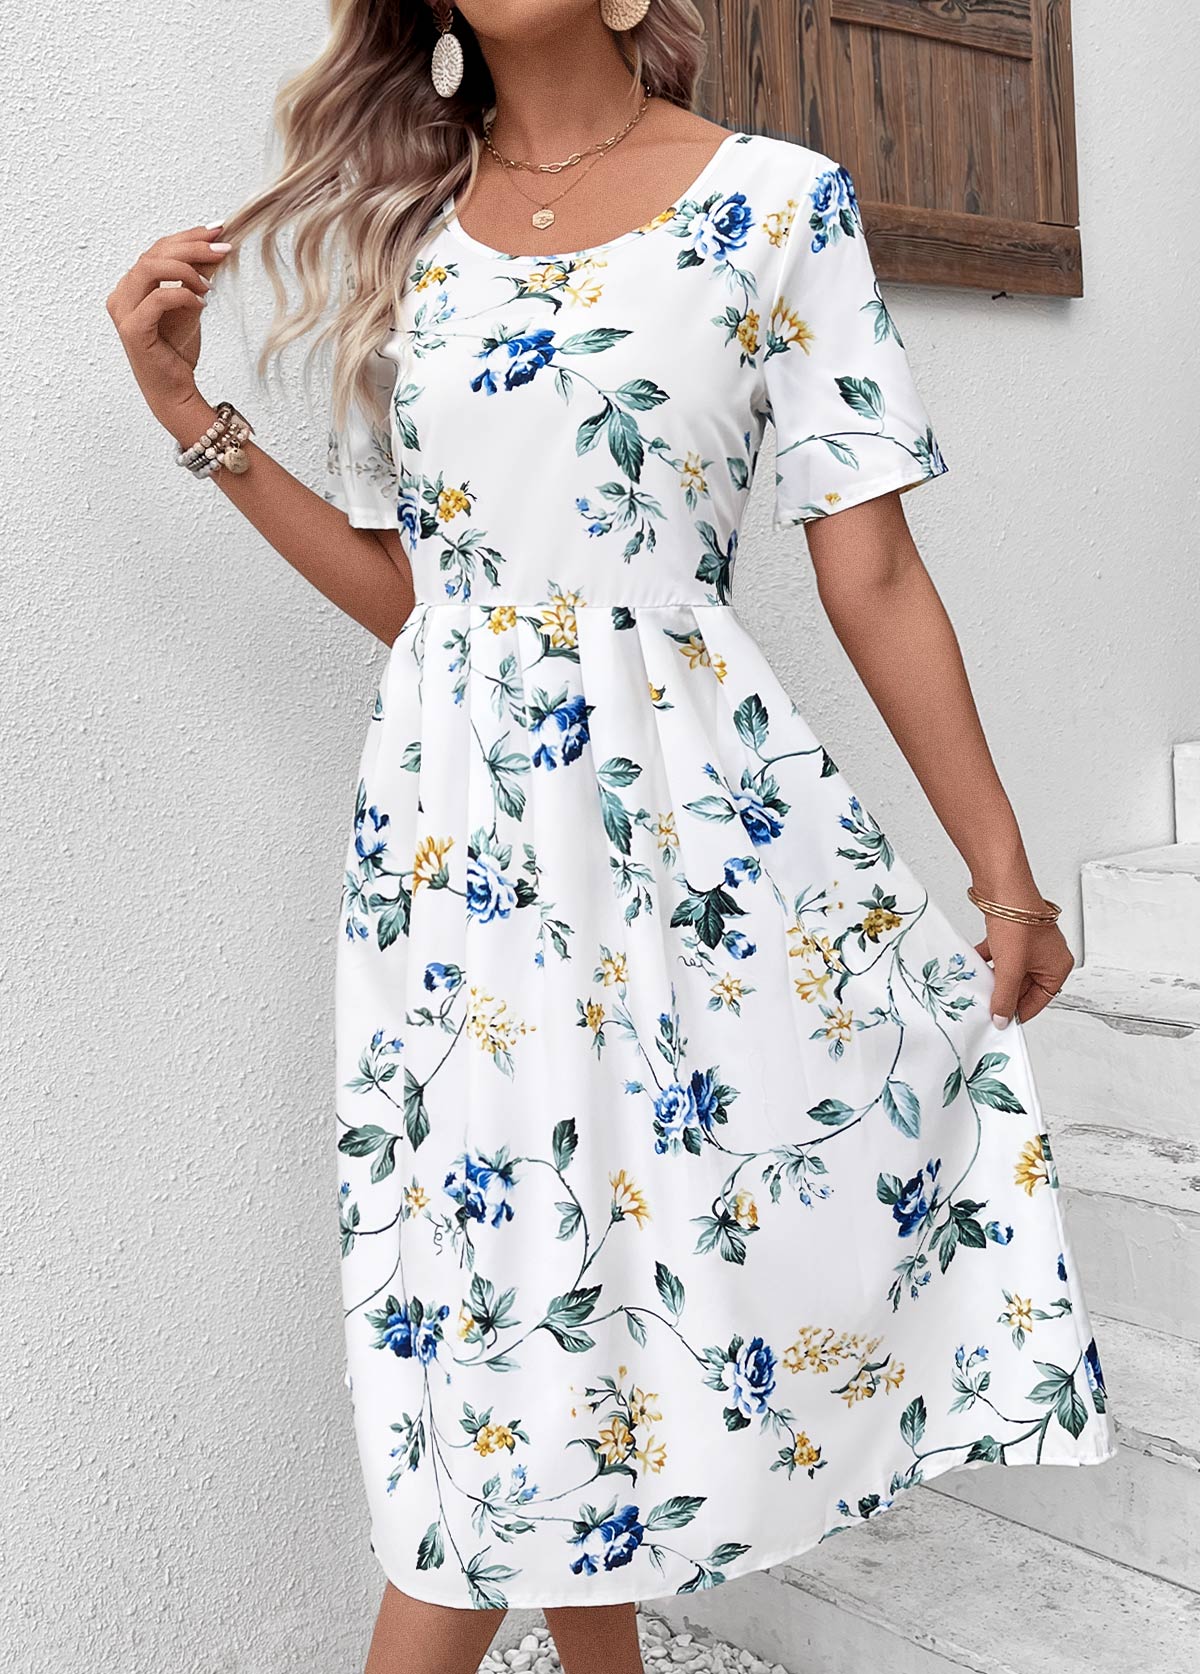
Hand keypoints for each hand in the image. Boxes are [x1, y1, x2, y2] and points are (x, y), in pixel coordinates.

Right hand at [105, 220, 232, 441]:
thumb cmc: (177, 350)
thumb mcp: (193, 304)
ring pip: (149, 268)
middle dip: (191, 246)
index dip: (187, 236)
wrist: (175, 391)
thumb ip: (198, 276)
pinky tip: (201, 303)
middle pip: (153, 253)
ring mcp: (123, 311)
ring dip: (185, 269)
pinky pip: (157, 299)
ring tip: (209, 284)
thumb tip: (216, 246)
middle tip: (223, 247)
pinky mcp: (132, 330)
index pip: (157, 249)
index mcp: (132, 285)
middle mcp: (122, 294)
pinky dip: (183, 295)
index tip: (218, 231)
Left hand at [974, 915, 1074, 1028]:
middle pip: (1024, 986)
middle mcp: (1048, 956)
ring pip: (1011, 971)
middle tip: (986, 1006)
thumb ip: (1005, 997)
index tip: (1002, 1022)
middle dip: (1005, 994)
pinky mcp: (1014, 934)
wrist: (1003, 887)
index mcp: (1057, 967)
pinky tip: (975, 966)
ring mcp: (1030, 944)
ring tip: (979, 988)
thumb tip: (1001, 1018)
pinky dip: (989, 961)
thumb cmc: (1018, 923)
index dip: (1020, 1012)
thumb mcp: (1010, 969)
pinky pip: (1002, 955)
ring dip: (995, 978)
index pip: (1040, 1000)